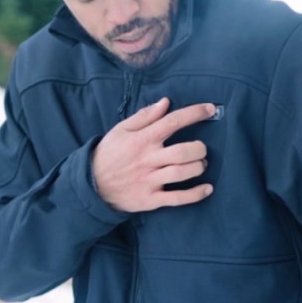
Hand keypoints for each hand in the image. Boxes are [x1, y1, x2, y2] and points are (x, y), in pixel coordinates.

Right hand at [92, 97, 214, 211]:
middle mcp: (148, 160)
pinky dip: (195, 194)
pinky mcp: (150, 200)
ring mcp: (149, 181)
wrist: (91, 185)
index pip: (172, 122)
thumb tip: (165, 102)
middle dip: (199, 148)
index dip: (194, 114)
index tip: (210, 109)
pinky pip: (177, 199)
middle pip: (182, 152)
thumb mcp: (121, 130)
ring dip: (197, 167)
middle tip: (200, 148)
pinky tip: (207, 189)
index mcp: (142, 140)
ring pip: (181, 174)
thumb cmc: (109, 154)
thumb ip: (144, 116)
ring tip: (200, 164)